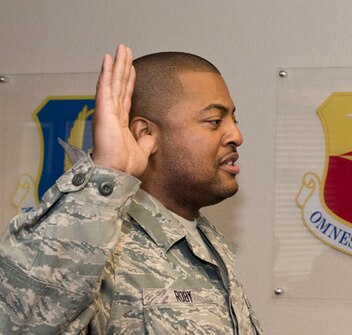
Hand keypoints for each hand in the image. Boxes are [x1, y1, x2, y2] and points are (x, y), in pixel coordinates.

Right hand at [91, 44, 154, 175]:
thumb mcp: (142, 152)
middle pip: (120, 84)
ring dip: (117, 63)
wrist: (116, 172)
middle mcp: (112, 113)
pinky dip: (107, 71)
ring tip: (120, 48)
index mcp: (120, 122)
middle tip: (126, 50)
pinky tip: (109, 58)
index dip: (130, 81)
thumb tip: (151, 136)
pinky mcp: (103, 110)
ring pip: (113, 81)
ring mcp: (107, 110)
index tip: (132, 68)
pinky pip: (105, 86)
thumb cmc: (124, 167)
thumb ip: (146, 142)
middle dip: (124, 66)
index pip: (126, 96)